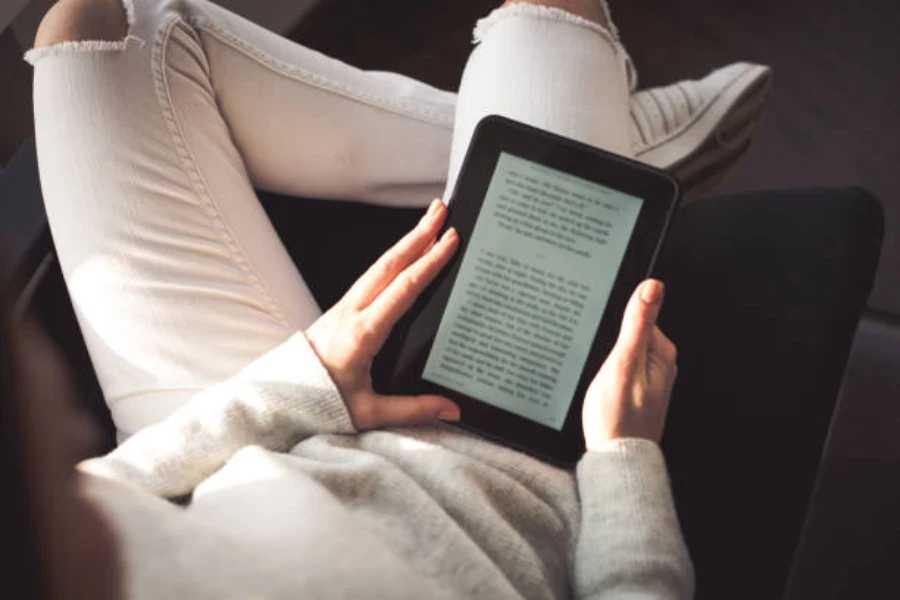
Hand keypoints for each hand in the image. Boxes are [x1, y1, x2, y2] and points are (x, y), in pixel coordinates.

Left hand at [306, 199, 460, 430]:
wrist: (278, 398)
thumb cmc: (320, 403)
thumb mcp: (369, 412)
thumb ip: (413, 409)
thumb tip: (452, 410)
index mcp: (364, 333)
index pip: (404, 288)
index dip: (429, 262)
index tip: (449, 239)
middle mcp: (352, 313)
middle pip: (390, 264)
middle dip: (418, 234)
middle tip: (442, 210)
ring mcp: (343, 308)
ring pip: (379, 266)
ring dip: (404, 242)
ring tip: (427, 222)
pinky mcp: (339, 311)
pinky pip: (370, 278)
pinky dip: (391, 260)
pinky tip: (402, 255)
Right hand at [582, 279, 677, 448]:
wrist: (616, 460)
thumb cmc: (619, 418)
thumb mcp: (623, 362)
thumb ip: (637, 323)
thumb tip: (653, 286)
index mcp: (662, 352)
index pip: (638, 316)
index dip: (615, 324)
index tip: (601, 339)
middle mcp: (661, 365)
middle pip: (629, 335)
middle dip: (609, 344)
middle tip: (599, 366)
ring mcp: (650, 381)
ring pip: (623, 354)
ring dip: (607, 362)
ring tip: (600, 381)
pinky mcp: (637, 393)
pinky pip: (621, 371)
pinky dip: (608, 376)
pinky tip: (602, 390)